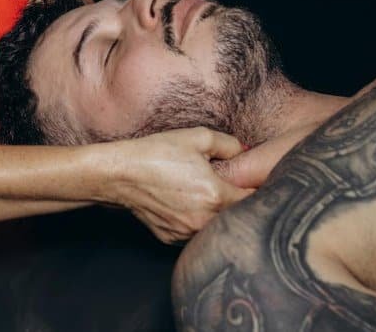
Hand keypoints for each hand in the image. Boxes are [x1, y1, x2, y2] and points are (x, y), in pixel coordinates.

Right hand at [102, 127, 253, 243]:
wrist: (121, 174)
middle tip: (228, 185)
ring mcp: (187, 233)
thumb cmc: (157, 153)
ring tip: (202, 194)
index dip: (255, 189)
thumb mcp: (197, 137)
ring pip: (214, 227)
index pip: (253, 200)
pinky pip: (194, 232)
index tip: (251, 181)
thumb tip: (245, 152)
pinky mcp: (172, 239)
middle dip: (236, 202)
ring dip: (215, 214)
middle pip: (235, 216)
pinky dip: (195, 221)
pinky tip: (184, 204)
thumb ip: (229, 145)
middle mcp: (204, 220)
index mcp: (215, 196)